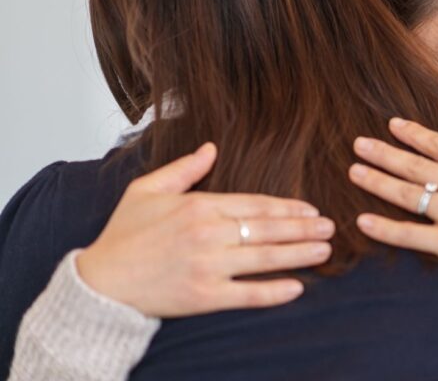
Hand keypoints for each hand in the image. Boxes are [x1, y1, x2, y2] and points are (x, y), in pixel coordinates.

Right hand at [76, 143, 335, 316]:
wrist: (100, 283)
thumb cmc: (123, 235)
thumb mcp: (146, 190)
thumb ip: (183, 169)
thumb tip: (211, 147)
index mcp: (199, 206)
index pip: (255, 204)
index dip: (288, 207)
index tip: (311, 209)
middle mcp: (208, 234)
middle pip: (268, 229)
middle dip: (304, 228)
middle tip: (331, 227)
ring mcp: (208, 266)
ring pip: (265, 258)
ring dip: (300, 254)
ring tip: (325, 250)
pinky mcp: (204, 296)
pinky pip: (248, 293)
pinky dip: (275, 291)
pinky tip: (298, 286)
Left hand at [349, 118, 437, 291]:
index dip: (414, 134)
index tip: (392, 125)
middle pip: (416, 166)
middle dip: (384, 152)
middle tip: (357, 143)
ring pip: (408, 195)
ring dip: (377, 182)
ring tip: (354, 172)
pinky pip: (411, 235)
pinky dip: (385, 229)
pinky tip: (363, 221)